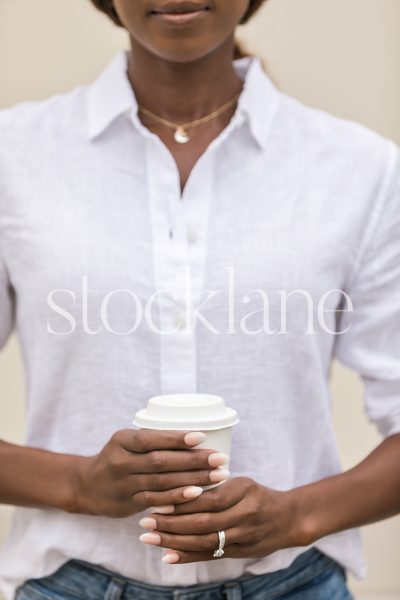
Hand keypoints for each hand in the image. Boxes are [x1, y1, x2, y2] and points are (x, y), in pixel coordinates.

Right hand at [71, 429, 229, 517]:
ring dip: (193, 479)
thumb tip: (197, 435)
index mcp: (122, 440)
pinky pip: (156, 500)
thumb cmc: (118, 456)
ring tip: (218, 476)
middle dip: (194, 460)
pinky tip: (196, 494)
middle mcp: (121, 461)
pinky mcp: (128, 503)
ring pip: (162, 482)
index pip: (151, 438)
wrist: (87, 485)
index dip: (176, 439)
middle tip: (220, 458)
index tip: (202, 437)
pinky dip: (177, 498)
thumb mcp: (127, 441)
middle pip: (161, 461)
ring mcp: (124, 484)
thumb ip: (152, 439)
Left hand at [138, 477, 303, 562]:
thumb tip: (177, 484)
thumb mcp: (241, 482)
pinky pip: (212, 555)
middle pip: (204, 522)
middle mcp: (246, 514)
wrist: (287, 519)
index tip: (157, 500)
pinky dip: (188, 556)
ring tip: (149, 537)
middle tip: (145, 520)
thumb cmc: (257, 495)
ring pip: (205, 541)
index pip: (209, 498)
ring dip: (174, 541)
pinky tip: (167, 556)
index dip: (183, 502)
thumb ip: (215, 485)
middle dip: (172, 523)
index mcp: (244, 491)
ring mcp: (244, 536)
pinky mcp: (241, 552)